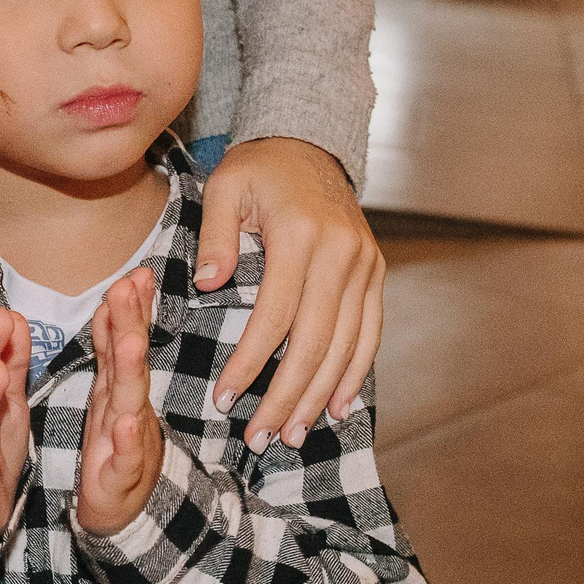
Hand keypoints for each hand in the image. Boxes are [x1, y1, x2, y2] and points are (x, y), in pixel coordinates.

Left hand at [75, 270, 164, 536]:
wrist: (125, 512)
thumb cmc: (115, 448)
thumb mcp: (110, 393)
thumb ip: (112, 348)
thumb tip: (116, 300)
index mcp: (116, 388)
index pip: (121, 340)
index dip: (126, 307)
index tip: (132, 272)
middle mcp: (127, 407)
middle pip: (129, 359)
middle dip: (130, 322)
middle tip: (128, 286)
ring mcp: (128, 439)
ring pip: (131, 400)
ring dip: (132, 370)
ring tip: (131, 342)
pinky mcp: (119, 474)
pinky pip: (124, 456)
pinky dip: (126, 440)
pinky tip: (126, 423)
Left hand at [194, 137, 382, 450]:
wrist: (308, 147)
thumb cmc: (257, 171)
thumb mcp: (223, 187)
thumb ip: (214, 236)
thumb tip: (207, 285)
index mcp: (302, 236)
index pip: (275, 315)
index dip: (251, 362)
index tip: (224, 398)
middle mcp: (342, 253)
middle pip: (316, 341)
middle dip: (286, 395)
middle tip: (261, 437)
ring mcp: (365, 265)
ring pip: (347, 346)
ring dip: (319, 396)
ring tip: (292, 435)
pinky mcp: (375, 273)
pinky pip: (370, 333)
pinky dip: (356, 373)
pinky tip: (337, 407)